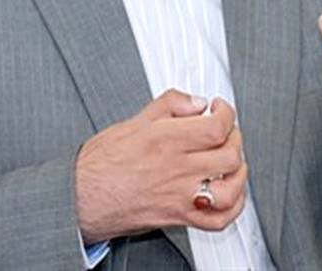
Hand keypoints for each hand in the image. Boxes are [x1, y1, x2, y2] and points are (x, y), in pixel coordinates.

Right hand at [75, 90, 247, 243]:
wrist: (82, 197)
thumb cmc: (99, 163)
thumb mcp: (132, 121)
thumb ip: (168, 105)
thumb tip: (194, 101)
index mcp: (166, 141)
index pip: (216, 126)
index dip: (226, 114)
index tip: (219, 109)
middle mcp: (177, 169)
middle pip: (229, 154)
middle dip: (234, 138)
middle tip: (226, 132)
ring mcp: (180, 196)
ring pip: (230, 188)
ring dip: (238, 172)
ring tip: (231, 161)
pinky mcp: (178, 217)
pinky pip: (219, 219)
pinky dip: (233, 207)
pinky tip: (230, 193)